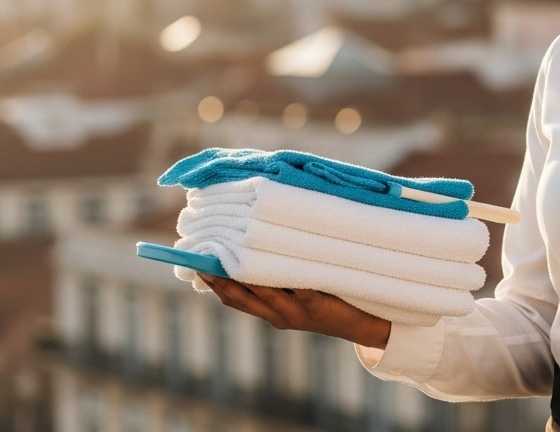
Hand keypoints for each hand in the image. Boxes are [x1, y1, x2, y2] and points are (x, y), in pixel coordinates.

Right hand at [198, 275, 391, 349]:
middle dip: (219, 279)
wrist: (365, 323)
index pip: (233, 299)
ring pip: (261, 293)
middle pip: (240, 298)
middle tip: (201, 258)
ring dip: (243, 276)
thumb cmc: (332, 298)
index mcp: (270, 311)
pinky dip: (283, 274)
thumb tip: (261, 237)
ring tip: (228, 256)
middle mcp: (277, 315)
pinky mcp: (315, 305)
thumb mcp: (301, 288)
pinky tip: (274, 256)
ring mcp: (294, 312)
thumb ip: (281, 272)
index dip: (213, 283)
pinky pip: (295, 288)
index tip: (195, 264)